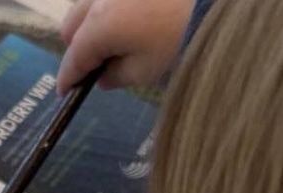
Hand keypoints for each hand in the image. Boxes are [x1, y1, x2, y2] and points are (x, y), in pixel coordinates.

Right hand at [57, 0, 195, 93]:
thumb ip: (117, 76)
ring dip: (90, 25)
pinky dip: (109, 9)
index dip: (67, 78)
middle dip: (77, 47)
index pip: (73, 58)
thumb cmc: (178, 39)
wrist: (217, 0)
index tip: (65, 93)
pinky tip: (129, 19)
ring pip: (87, 5)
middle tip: (95, 65)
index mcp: (98, 27)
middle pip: (71, 26)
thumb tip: (102, 77)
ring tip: (113, 40)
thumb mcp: (146, 70)